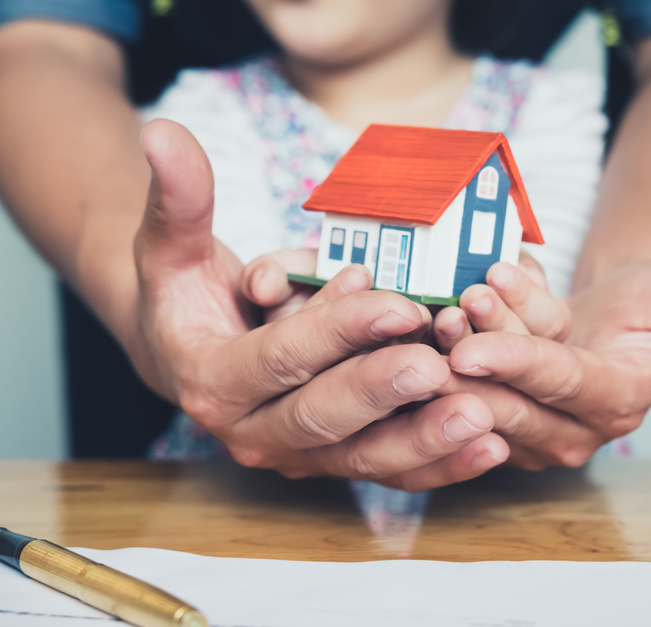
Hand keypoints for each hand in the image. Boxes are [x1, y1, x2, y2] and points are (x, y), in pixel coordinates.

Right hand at [129, 119, 506, 489]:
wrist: (192, 355)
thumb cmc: (190, 296)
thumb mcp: (174, 246)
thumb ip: (179, 198)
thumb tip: (162, 133)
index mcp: (213, 383)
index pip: (280, 358)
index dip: (339, 331)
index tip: (399, 302)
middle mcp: (253, 434)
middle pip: (324, 418)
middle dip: (385, 391)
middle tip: (442, 366)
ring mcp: (299, 456)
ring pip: (364, 457)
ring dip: (425, 441)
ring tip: (483, 419)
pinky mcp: (335, 463)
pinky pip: (389, 470)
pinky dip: (439, 464)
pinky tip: (488, 446)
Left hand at [442, 261, 650, 469]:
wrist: (627, 304)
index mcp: (620, 401)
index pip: (565, 387)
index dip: (520, 366)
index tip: (471, 346)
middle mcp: (573, 423)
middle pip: (512, 401)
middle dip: (476, 360)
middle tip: (448, 318)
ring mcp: (534, 417)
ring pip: (485, 389)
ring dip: (460, 345)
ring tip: (452, 300)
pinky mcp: (504, 402)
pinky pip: (472, 376)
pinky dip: (460, 338)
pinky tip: (462, 298)